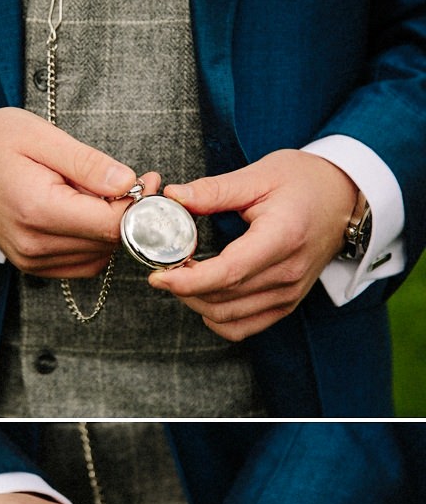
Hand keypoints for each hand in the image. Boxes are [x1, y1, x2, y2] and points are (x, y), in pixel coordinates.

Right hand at [0, 107, 143, 276]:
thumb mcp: (42, 137)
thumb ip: (88, 163)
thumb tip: (130, 183)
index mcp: (37, 210)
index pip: (111, 224)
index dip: (140, 205)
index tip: (147, 179)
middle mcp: (34, 244)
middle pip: (109, 243)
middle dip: (131, 215)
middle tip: (135, 181)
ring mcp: (32, 261)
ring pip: (100, 256)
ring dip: (113, 229)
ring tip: (105, 194)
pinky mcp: (33, 267)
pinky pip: (83, 264)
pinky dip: (96, 243)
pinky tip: (88, 214)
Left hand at [149, 149, 357, 340]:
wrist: (345, 197)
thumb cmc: (304, 181)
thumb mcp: (260, 175)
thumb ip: (214, 190)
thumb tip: (171, 196)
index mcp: (282, 237)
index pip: (228, 273)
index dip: (187, 281)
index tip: (157, 275)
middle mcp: (288, 273)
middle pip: (221, 298)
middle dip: (183, 288)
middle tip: (165, 266)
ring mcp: (289, 293)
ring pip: (226, 317)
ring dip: (195, 302)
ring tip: (182, 277)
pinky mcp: (286, 304)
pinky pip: (241, 327)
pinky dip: (215, 318)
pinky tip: (205, 295)